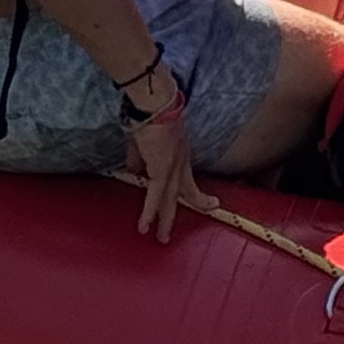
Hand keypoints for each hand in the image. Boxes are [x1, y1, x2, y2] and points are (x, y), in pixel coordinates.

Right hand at [125, 86, 203, 242]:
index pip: (188, 180)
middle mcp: (180, 162)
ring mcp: (173, 166)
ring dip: (165, 220)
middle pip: (184, 194)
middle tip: (177, 232)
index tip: (209, 203)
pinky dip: (150, 211)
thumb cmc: (148, 118)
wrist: (153, 105)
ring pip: (170, 199)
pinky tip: (145, 226)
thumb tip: (135, 174)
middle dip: (178, 214)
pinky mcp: (162, 169)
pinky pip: (155, 195)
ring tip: (162, 238)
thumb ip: (140, 161)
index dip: (197, 195)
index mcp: (179, 155)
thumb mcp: (142, 145)